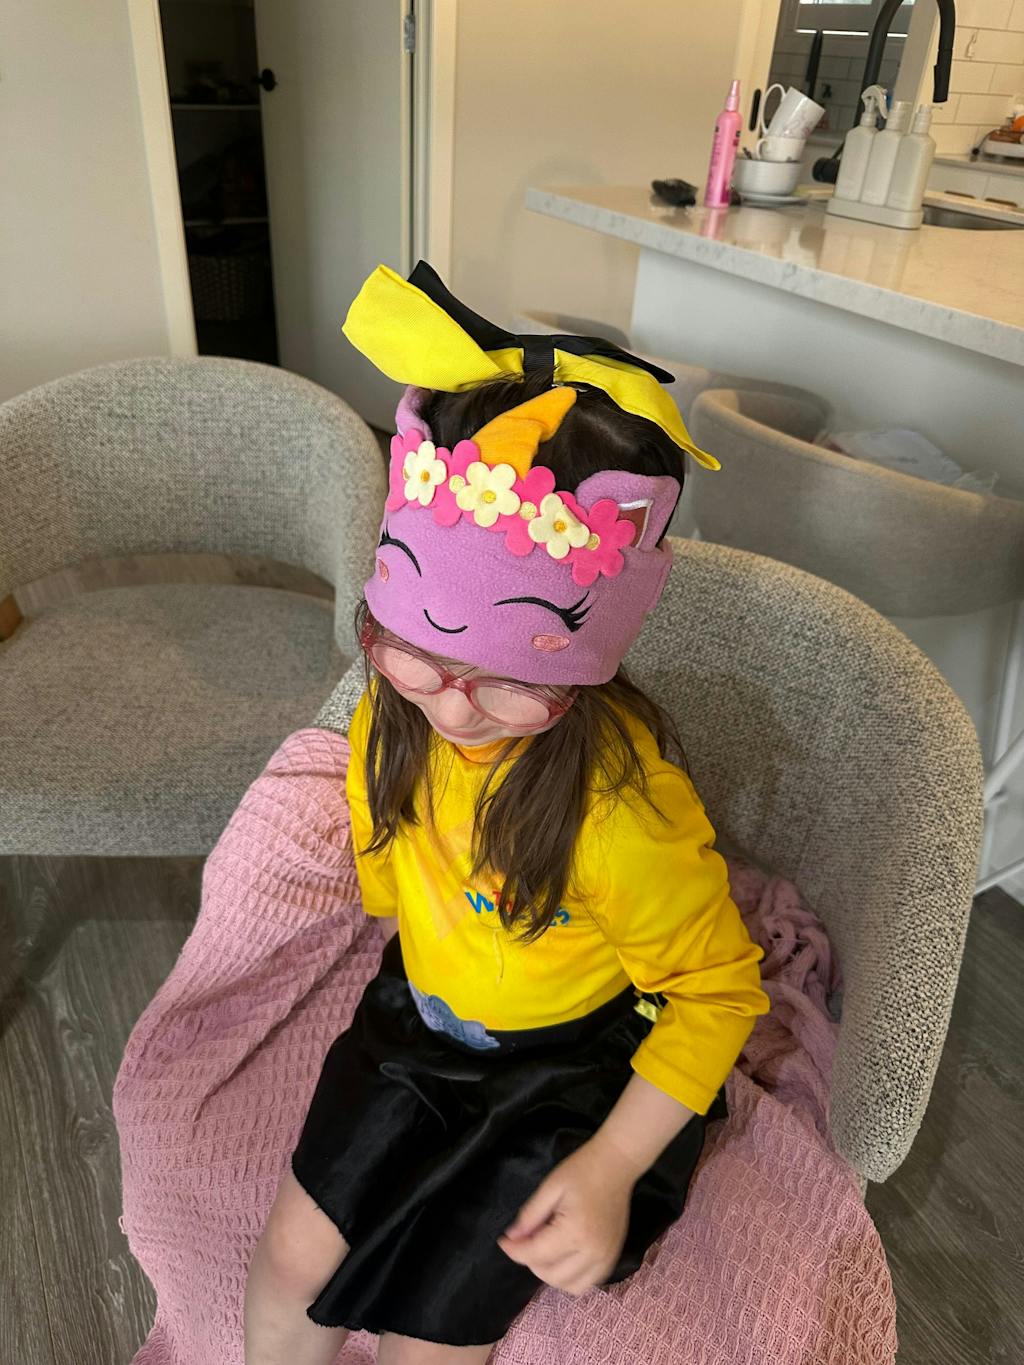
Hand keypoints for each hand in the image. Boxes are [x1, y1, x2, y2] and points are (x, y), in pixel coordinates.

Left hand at [497, 1139, 634, 1295]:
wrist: (616, 1164)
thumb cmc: (582, 1170)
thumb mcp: (550, 1186)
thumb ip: (530, 1215)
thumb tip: (512, 1238)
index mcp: (575, 1232)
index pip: (537, 1255)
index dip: (515, 1251)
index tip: (503, 1242)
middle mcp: (592, 1252)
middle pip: (552, 1276)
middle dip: (532, 1262)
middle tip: (526, 1241)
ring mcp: (606, 1258)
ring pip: (571, 1286)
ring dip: (552, 1274)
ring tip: (544, 1251)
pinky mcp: (613, 1258)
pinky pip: (588, 1283)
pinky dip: (571, 1277)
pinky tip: (564, 1258)